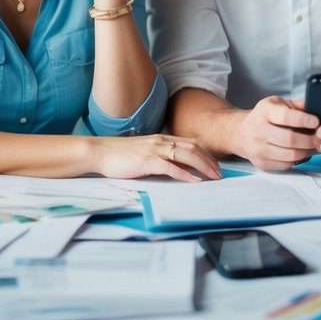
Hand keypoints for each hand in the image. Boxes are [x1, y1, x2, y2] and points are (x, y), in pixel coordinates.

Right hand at [91, 134, 220, 181]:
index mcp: (162, 138)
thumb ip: (161, 156)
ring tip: (213, 177)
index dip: (206, 154)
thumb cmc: (120, 155)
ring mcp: (154, 150)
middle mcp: (161, 141)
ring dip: (203, 166)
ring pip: (186, 155)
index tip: (215, 165)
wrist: (100, 152)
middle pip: (193, 148)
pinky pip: (170, 167)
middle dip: (209, 161)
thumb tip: (178, 168)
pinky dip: (184, 174)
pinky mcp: (147, 161)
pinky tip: (194, 181)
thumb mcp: (145, 152)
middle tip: (220, 174)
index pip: (191, 143)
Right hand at [234, 96, 320, 170]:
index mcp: (265, 112)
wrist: (241, 133)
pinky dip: (299, 159)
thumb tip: (319, 110)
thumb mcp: (278, 103)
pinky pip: (287, 164)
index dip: (303, 120)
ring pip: (291, 155)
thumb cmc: (264, 116)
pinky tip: (303, 151)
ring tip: (315, 145)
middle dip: (311, 139)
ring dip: (308, 151)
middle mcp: (259, 130)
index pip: (286, 117)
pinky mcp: (262, 163)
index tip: (316, 121)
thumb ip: (297, 106)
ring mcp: (259, 149)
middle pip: (290, 139)